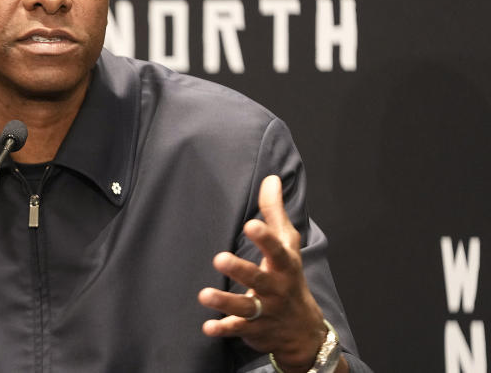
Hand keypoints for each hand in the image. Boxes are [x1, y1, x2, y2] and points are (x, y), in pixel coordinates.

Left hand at [197, 175, 331, 372]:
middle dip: (240, 269)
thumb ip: (274, 212)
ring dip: (225, 302)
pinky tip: (207, 327)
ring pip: (245, 307)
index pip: (276, 249)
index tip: (250, 224)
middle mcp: (276, 287)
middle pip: (258, 278)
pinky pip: (237, 328)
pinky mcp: (253, 328)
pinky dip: (223, 328)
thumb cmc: (290, 276)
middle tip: (219, 258)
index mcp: (284, 265)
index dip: (265, 238)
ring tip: (204, 295)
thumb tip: (270, 178)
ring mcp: (265, 310)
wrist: (304, 330)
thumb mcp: (288, 245)